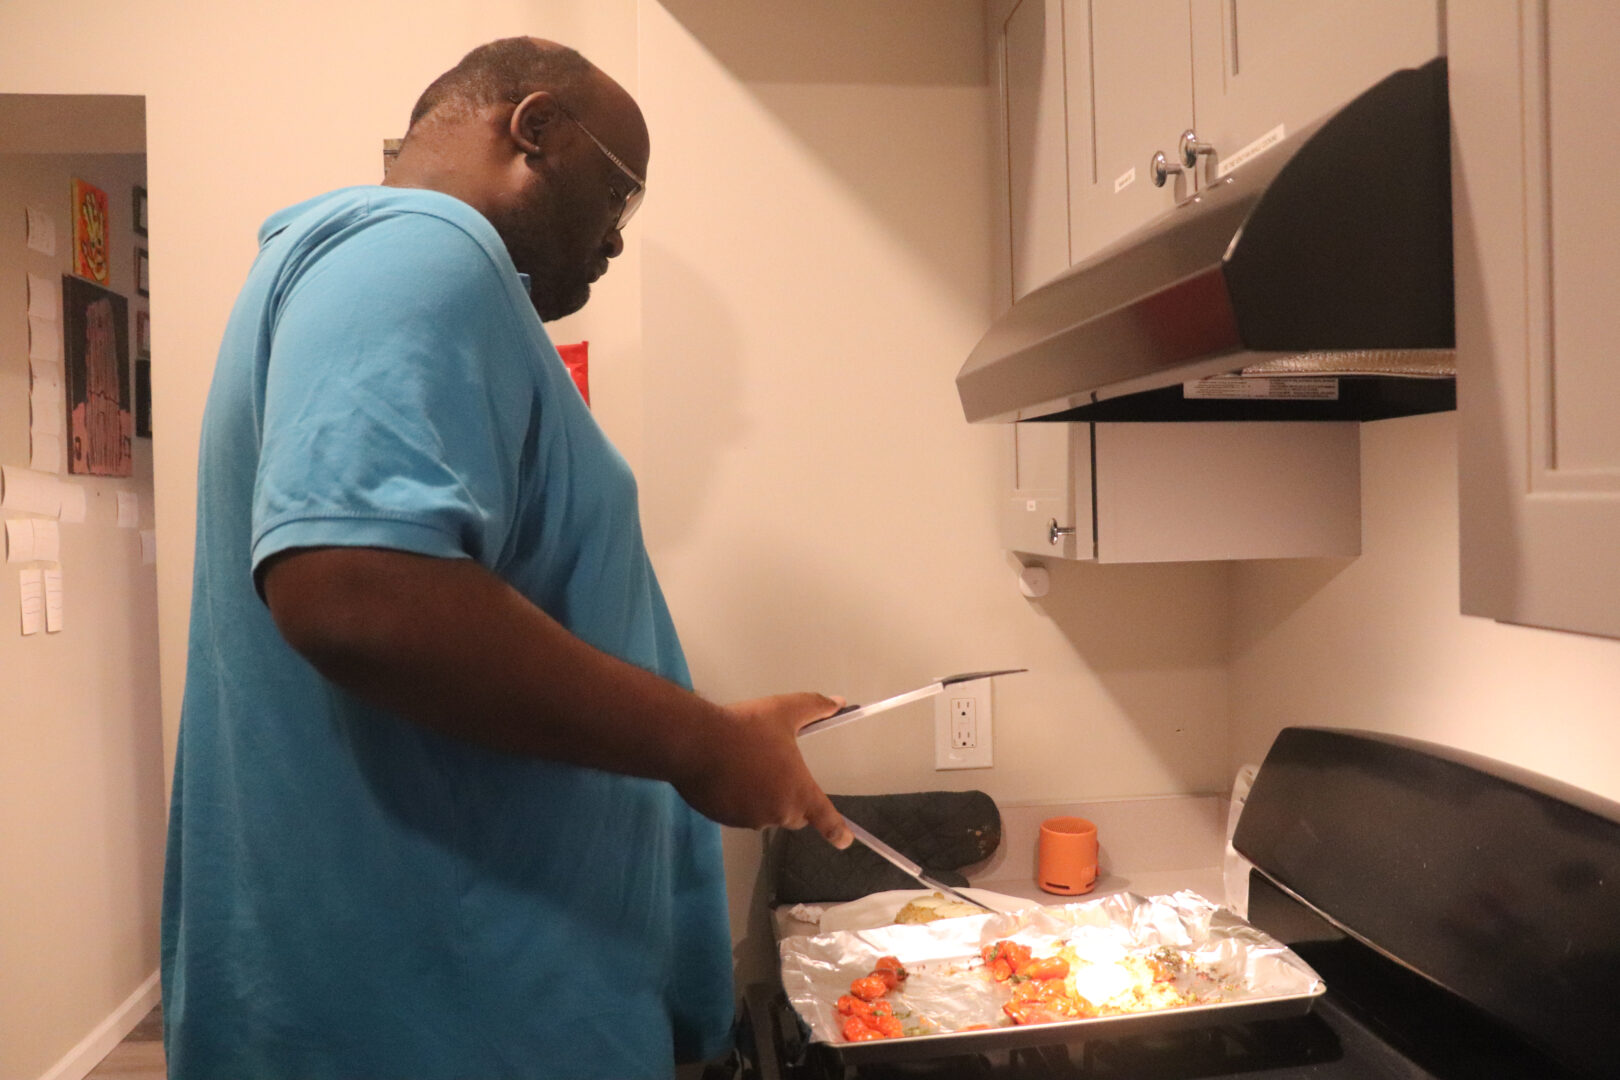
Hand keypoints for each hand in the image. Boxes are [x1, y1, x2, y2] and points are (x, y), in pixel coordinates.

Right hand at [676, 692, 851, 848]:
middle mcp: (777, 812)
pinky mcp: (724, 820)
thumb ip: (815, 707)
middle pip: (793, 814)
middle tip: (775, 768)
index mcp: (798, 791)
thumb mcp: (785, 710)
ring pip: (764, 813)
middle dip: (790, 798)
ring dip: (761, 798)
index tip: (844, 840)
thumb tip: (839, 701)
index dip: (837, 831)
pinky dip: (738, 801)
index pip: (825, 819)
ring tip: (745, 765)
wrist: (696, 741)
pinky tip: (726, 776)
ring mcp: (749, 819)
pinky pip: (739, 813)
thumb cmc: (746, 728)